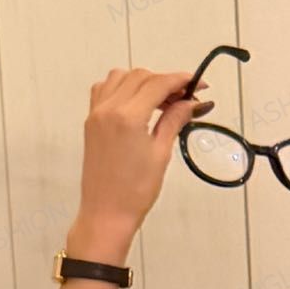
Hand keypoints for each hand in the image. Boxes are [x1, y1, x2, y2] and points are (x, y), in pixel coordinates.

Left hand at [75, 66, 212, 248]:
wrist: (107, 212)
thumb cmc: (134, 191)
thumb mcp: (161, 153)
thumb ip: (174, 121)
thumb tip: (189, 103)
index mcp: (128, 117)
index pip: (157, 83)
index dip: (181, 80)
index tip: (198, 85)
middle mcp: (108, 109)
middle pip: (140, 76)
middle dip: (165, 81)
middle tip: (185, 97)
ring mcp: (96, 113)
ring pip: (121, 77)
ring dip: (144, 81)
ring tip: (163, 101)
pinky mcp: (91, 121)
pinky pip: (105, 89)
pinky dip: (123, 87)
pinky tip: (138, 103)